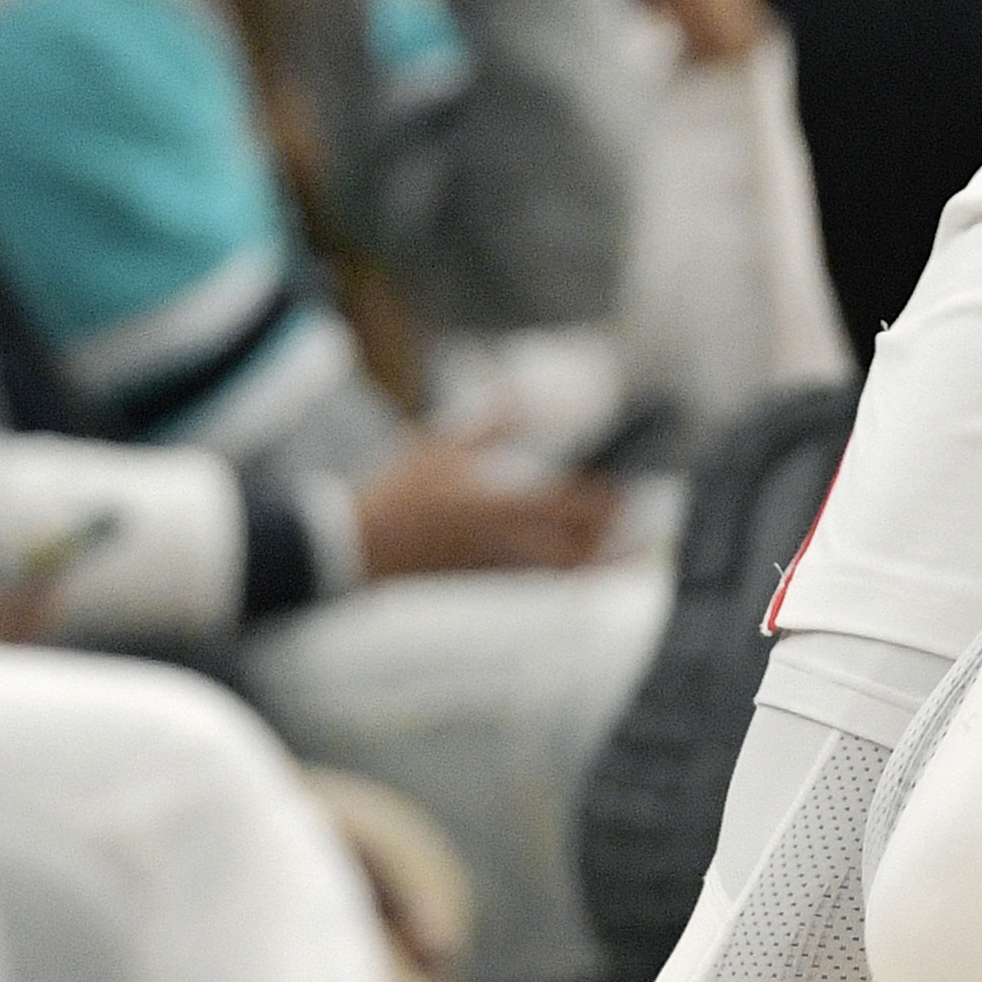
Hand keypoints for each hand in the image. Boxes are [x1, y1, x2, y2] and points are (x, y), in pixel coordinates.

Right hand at [352, 424, 618, 578]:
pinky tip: (566, 574)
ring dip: (588, 568)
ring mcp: (487, 568)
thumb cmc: (391, 492)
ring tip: (617, 561)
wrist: (347, 549)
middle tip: (634, 537)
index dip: (603, 505)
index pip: (566, 505)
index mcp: (493, 501)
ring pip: (552, 576)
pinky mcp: (473, 585)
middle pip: (571, 551)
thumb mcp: (435, 446)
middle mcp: (498, 539)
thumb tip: (519, 395)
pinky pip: (525, 586)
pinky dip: (552, 581)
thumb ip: (485, 426)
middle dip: (608, 547)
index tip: (625, 498)